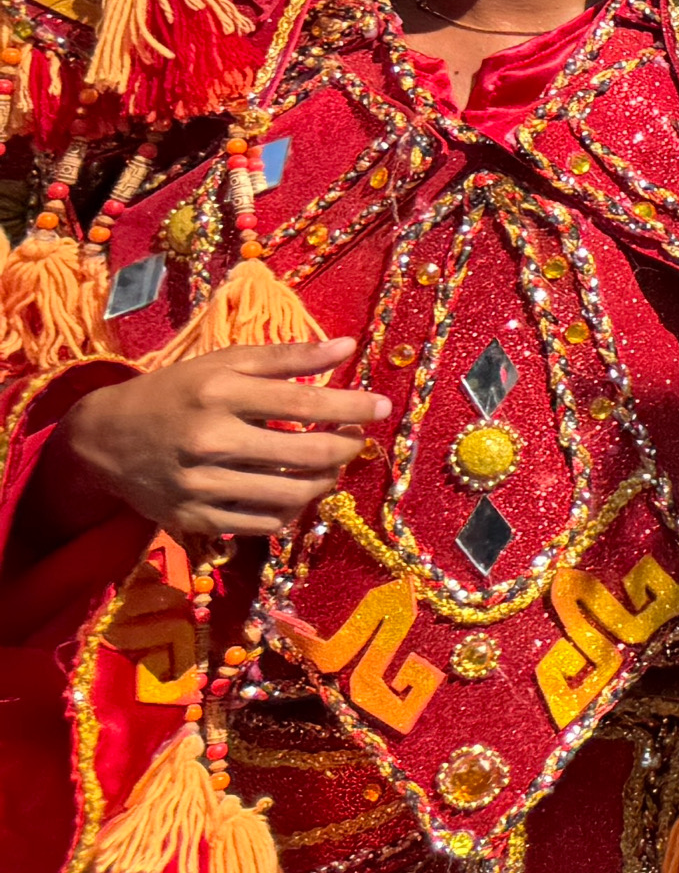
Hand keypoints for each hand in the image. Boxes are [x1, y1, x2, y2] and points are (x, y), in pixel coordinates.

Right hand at [55, 344, 388, 541]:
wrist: (103, 438)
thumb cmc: (175, 392)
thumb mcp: (223, 363)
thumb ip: (285, 357)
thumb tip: (347, 348)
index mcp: (219, 393)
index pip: (305, 401)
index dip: (352, 405)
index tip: (382, 406)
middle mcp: (210, 440)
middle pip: (305, 453)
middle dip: (345, 448)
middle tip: (355, 440)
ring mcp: (201, 485)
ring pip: (290, 494)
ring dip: (324, 481)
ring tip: (330, 466)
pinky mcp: (194, 519)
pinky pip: (263, 525)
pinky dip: (291, 511)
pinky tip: (297, 492)